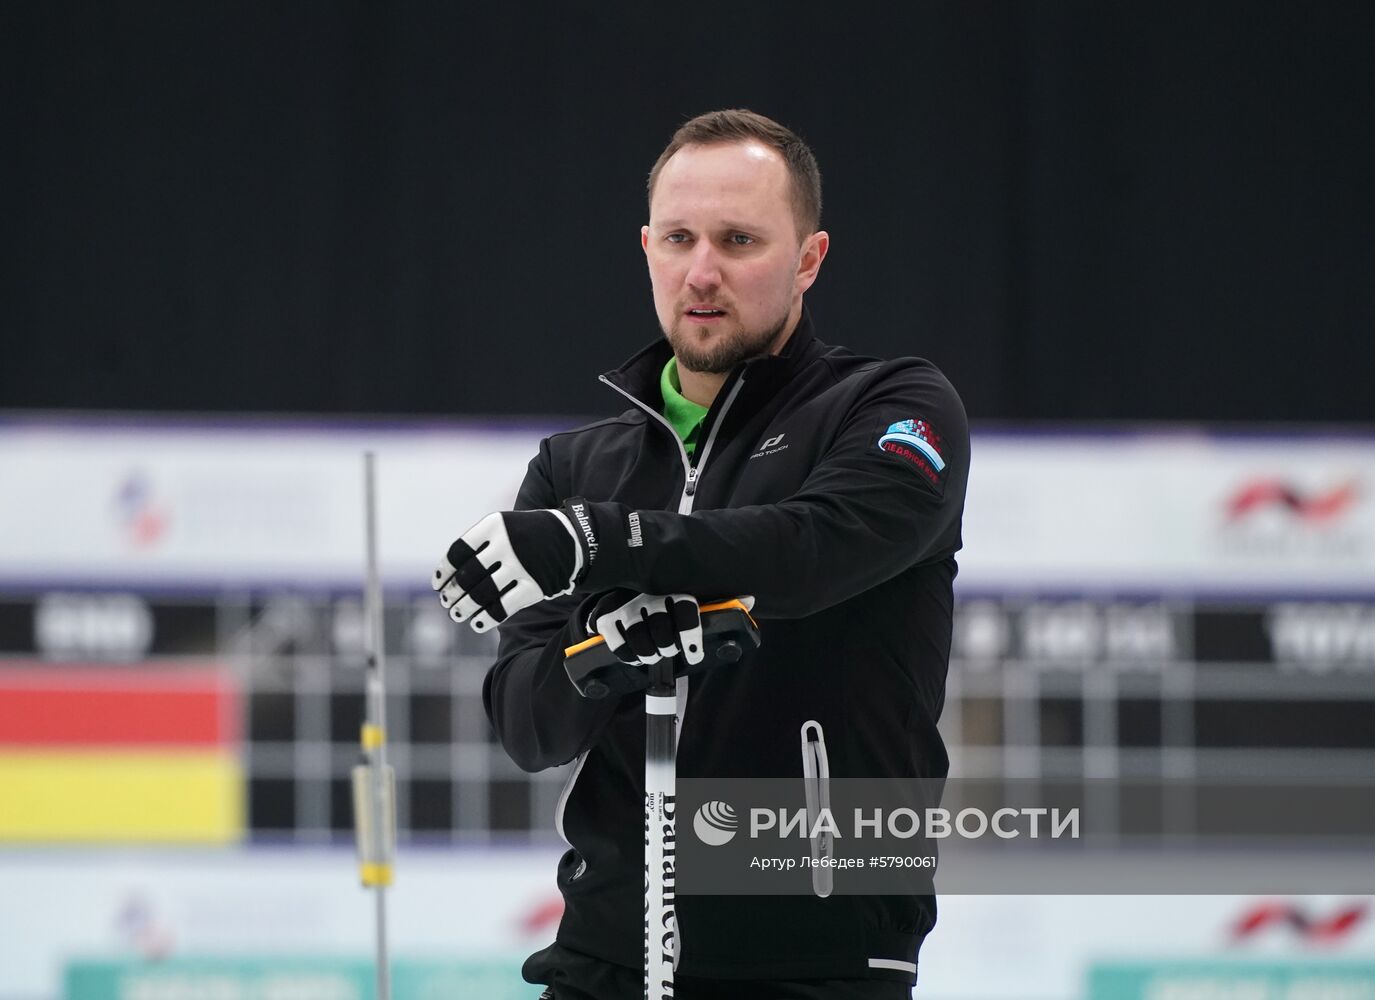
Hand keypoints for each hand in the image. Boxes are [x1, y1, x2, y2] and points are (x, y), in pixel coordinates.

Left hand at [433, 499, 598, 631]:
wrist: (575, 536)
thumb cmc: (530, 534)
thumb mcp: (505, 527)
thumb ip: (481, 546)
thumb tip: (450, 577)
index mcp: (494, 524)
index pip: (459, 551)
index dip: (445, 570)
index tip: (438, 584)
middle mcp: (507, 544)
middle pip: (468, 575)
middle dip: (453, 592)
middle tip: (446, 602)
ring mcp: (522, 565)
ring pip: (483, 593)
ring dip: (465, 607)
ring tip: (457, 614)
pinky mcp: (535, 585)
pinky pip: (504, 606)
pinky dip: (487, 617)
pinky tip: (477, 624)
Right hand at [583, 590, 705, 666]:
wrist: (619, 590)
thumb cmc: (657, 603)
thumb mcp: (674, 601)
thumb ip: (687, 618)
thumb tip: (697, 648)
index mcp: (670, 589)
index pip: (683, 610)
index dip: (690, 635)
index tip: (693, 655)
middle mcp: (647, 596)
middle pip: (661, 630)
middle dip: (667, 648)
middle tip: (667, 649)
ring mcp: (625, 607)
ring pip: (640, 642)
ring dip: (650, 655)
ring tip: (652, 654)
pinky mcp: (606, 619)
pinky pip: (621, 648)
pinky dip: (631, 657)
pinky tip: (636, 654)